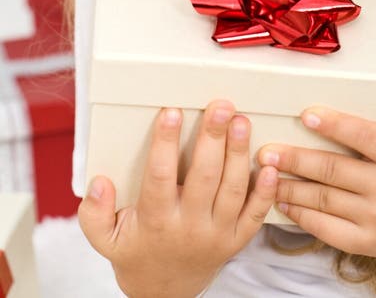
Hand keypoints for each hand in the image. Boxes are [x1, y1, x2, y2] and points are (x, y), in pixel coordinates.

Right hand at [79, 101, 277, 297]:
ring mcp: (217, 234)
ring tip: (241, 121)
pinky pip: (256, 215)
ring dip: (239, 153)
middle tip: (220, 107)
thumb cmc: (136, 252)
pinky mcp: (237, 240)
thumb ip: (95, 213)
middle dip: (214, 139)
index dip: (165, 143)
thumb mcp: (106, 239)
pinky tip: (270, 165)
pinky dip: (266, 191)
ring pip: (233, 190)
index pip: (160, 176)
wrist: (164, 292)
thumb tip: (99, 184)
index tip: (171, 112)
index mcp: (156, 221)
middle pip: (205, 177)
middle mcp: (190, 227)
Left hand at [257, 78, 375, 262]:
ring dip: (290, 187)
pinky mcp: (366, 243)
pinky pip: (326, 228)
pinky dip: (300, 215)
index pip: (365, 136)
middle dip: (297, 159)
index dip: (335, 125)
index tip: (306, 115)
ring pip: (324, 198)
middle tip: (267, 151)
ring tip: (265, 174)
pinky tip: (282, 202)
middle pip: (335, 169)